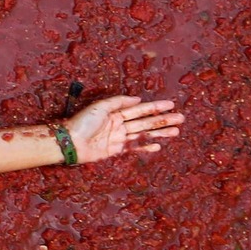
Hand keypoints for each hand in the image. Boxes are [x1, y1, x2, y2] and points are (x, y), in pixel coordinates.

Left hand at [64, 95, 183, 163]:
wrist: (70, 143)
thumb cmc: (82, 123)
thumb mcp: (100, 107)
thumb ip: (119, 102)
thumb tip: (137, 99)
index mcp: (116, 113)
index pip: (140, 109)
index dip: (155, 107)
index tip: (170, 104)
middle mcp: (119, 125)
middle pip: (145, 122)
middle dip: (163, 120)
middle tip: (180, 118)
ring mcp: (118, 138)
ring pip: (143, 134)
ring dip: (159, 133)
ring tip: (175, 131)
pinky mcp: (115, 150)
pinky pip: (134, 147)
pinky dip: (146, 146)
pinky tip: (158, 144)